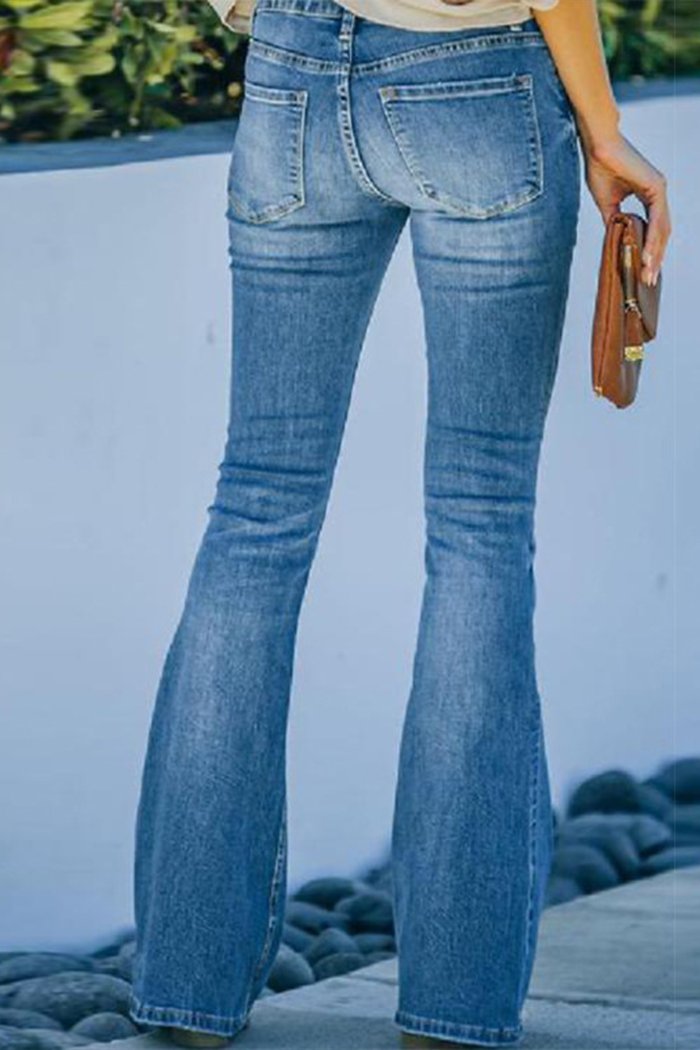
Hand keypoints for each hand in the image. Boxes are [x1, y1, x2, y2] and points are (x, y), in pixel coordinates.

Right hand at [581, 132, 670, 286]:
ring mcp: (659, 189)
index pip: (653, 229)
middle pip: (660, 232)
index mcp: (649, 195)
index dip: (649, 250)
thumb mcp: (607, 203)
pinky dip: (653, 239)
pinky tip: (648, 255)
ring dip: (655, 254)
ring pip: (661, 229)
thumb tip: (614, 239)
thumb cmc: (601, 167)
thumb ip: (615, 221)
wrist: (598, 146)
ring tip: (647, 274)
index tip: (643, 270)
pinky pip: (657, 219)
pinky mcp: (656, 186)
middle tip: (647, 280)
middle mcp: (658, 192)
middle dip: (655, 258)